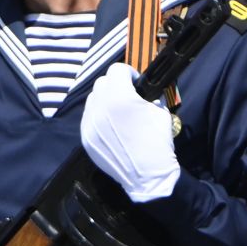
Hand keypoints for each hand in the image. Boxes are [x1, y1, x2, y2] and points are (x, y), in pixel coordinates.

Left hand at [80, 63, 179, 201]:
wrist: (147, 175)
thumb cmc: (158, 143)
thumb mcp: (160, 112)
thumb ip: (148, 97)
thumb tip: (143, 93)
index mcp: (121, 98)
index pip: (117, 70)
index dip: (129, 73)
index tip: (136, 83)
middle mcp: (101, 107)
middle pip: (102, 83)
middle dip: (115, 85)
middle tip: (128, 97)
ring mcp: (90, 123)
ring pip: (92, 99)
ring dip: (105, 100)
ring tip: (119, 113)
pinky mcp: (86, 137)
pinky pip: (89, 118)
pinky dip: (99, 117)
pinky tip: (113, 128)